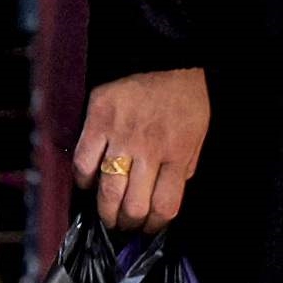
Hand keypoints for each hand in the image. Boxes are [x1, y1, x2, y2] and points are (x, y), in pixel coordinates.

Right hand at [75, 67, 210, 233]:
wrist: (163, 55)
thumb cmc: (184, 97)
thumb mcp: (198, 134)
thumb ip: (184, 167)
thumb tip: (166, 195)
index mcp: (177, 154)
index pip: (165, 207)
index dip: (154, 226)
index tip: (149, 227)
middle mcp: (149, 150)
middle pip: (133, 206)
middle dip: (128, 224)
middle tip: (125, 223)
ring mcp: (121, 136)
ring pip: (107, 191)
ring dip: (106, 211)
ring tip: (107, 214)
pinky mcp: (98, 121)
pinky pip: (84, 163)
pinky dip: (84, 180)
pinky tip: (89, 183)